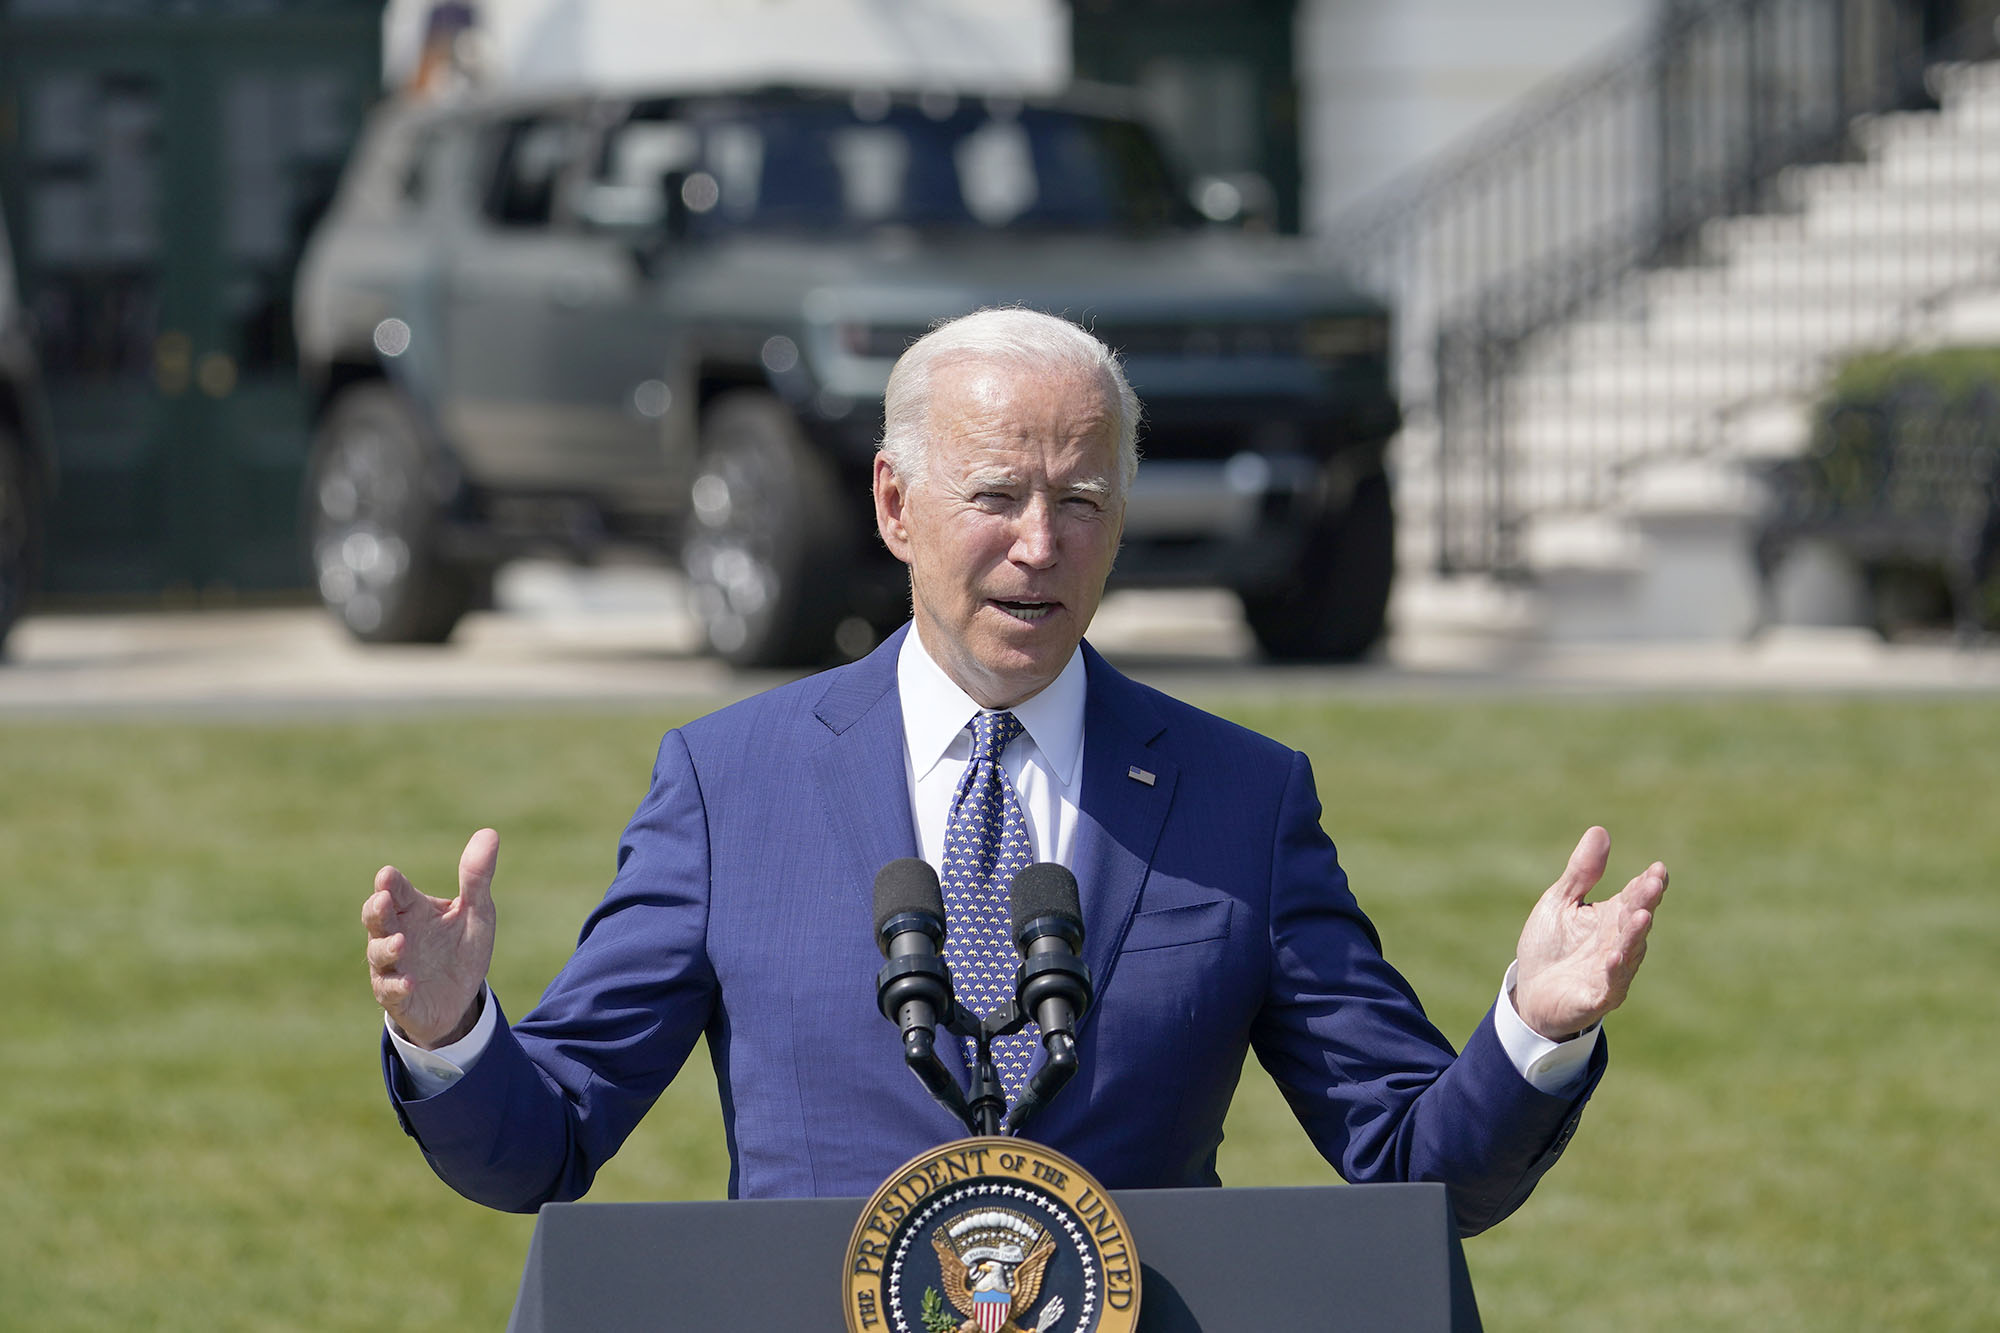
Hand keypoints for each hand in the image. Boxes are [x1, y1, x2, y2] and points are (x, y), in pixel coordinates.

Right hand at [363, 828, 498, 1048]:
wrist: (461, 998)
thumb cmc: (462, 948)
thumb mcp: (476, 912)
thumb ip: (477, 877)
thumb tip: (490, 833)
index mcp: (412, 909)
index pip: (396, 891)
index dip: (390, 883)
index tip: (387, 875)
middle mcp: (396, 933)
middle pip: (375, 918)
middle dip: (376, 909)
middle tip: (383, 900)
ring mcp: (392, 965)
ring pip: (377, 954)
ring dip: (386, 948)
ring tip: (401, 943)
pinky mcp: (396, 995)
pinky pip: (390, 990)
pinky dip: (397, 985)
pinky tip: (409, 982)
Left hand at [1512, 827, 1665, 1040]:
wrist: (1531, 992)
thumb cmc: (1551, 945)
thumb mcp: (1561, 902)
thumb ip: (1581, 872)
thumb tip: (1600, 830)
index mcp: (1612, 917)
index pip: (1635, 896)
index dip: (1647, 884)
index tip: (1658, 869)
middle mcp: (1618, 942)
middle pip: (1636, 919)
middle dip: (1645, 901)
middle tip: (1653, 883)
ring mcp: (1612, 971)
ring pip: (1629, 950)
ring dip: (1635, 933)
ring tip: (1642, 914)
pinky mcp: (1597, 996)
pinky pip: (1610, 984)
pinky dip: (1615, 971)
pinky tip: (1615, 956)